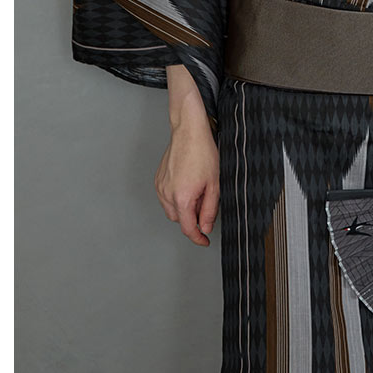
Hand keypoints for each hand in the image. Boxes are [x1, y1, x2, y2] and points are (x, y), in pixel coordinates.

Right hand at [154, 121, 219, 245]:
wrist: (188, 132)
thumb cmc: (203, 153)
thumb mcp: (214, 185)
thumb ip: (209, 210)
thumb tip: (205, 228)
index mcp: (182, 198)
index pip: (188, 228)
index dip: (198, 238)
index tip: (205, 241)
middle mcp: (167, 195)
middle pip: (179, 220)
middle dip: (192, 217)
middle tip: (206, 201)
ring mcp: (160, 187)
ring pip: (172, 209)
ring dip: (184, 207)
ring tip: (198, 188)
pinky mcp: (158, 180)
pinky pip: (166, 197)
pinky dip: (176, 197)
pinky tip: (188, 182)